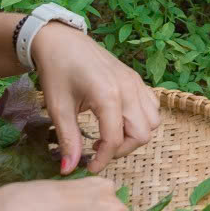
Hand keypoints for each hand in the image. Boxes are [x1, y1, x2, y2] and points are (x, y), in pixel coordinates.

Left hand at [28, 23, 160, 174]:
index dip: (102, 160)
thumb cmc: (57, 71)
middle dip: (121, 150)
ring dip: (134, 135)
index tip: (88, 167)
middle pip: (142, 134)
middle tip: (98, 149)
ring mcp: (135, 82)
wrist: (61, 40)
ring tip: (108, 134)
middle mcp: (128, 88)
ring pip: (153, 121)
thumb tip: (68, 170)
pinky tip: (118, 119)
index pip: (114, 140)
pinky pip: (152, 106)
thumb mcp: (58, 108)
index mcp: (107, 95)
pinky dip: (142, 119)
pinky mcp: (136, 79)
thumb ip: (68, 140)